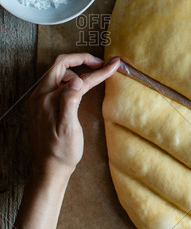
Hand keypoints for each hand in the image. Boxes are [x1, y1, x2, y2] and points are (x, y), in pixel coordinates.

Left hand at [28, 53, 119, 176]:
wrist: (49, 168)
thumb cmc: (61, 151)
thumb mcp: (68, 129)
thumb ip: (69, 102)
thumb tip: (75, 81)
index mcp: (46, 99)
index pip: (74, 76)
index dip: (95, 70)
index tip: (112, 65)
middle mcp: (39, 96)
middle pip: (60, 64)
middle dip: (82, 60)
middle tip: (101, 64)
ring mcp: (39, 100)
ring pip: (57, 73)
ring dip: (76, 69)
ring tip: (93, 75)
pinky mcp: (42, 105)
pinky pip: (56, 84)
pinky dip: (70, 80)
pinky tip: (80, 88)